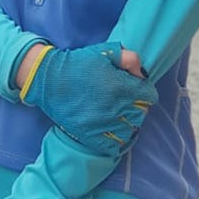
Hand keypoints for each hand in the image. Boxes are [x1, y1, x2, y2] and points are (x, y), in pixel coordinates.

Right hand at [19, 41, 156, 151]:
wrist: (49, 79)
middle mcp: (115, 107)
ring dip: (128, 123)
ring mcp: (103, 124)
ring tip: (119, 116)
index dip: (145, 91)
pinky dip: (117, 141)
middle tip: (126, 102)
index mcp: (121, 86)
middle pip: (141, 113)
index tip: (137, 90)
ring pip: (130, 130)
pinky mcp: (90, 135)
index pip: (149, 96)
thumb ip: (130, 58)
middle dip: (137, 106)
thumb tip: (141, 74)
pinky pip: (114, 146)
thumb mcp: (105, 52)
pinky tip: (112, 131)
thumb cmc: (78, 63)